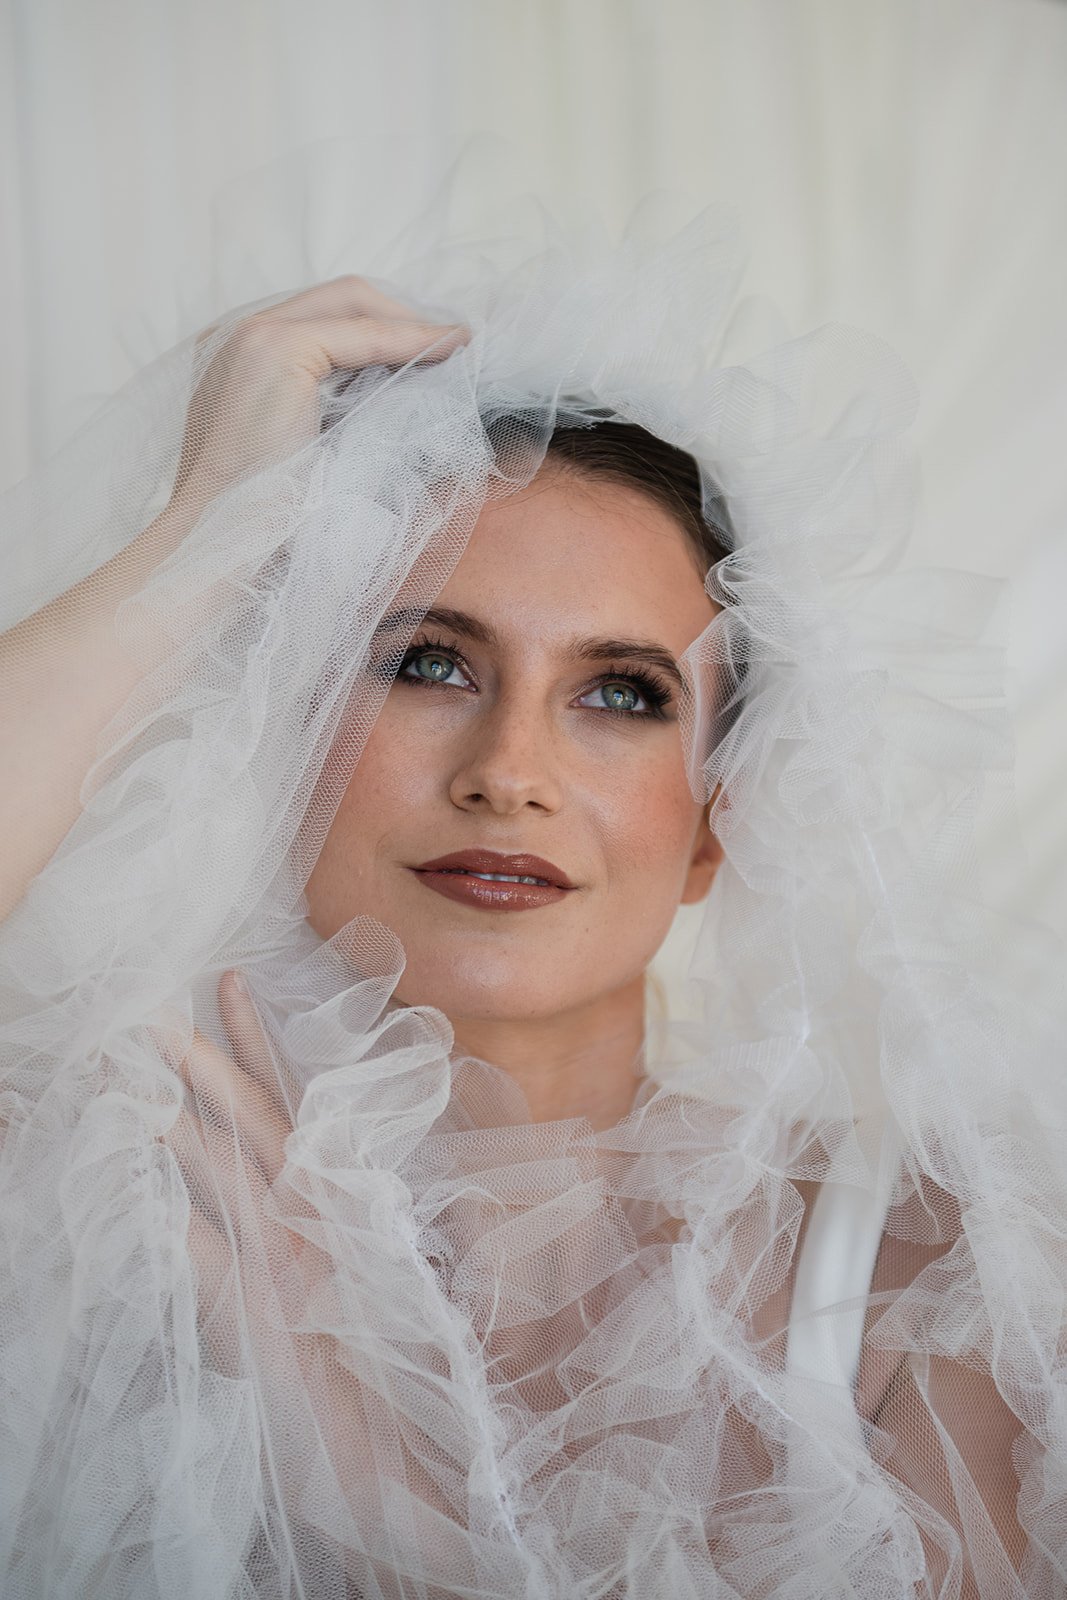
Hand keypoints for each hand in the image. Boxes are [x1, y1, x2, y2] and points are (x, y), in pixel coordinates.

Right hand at [171, 275, 466, 516]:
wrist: (222, 540)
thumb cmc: (262, 517)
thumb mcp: (300, 449)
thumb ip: (328, 411)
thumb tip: (397, 396)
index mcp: (236, 357)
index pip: (322, 318)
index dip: (381, 326)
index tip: (431, 348)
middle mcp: (237, 332)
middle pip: (339, 298)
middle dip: (401, 314)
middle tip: (451, 342)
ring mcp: (253, 335)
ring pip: (352, 302)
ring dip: (410, 322)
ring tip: (457, 344)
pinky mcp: (276, 348)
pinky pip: (363, 332)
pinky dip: (410, 339)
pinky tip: (445, 351)